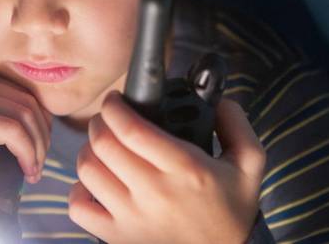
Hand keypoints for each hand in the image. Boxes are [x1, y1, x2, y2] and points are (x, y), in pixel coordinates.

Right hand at [0, 67, 52, 207]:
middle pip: (29, 101)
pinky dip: (27, 153)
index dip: (44, 122)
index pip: (28, 90)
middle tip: (38, 166)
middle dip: (42, 137)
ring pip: (25, 114)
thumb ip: (25, 106)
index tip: (40, 151)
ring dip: (37, 148)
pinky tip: (27, 172)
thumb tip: (57, 99)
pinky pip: (14, 130)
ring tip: (33, 170)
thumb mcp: (6, 126)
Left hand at [68, 90, 264, 243]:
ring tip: (102, 148)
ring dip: (89, 150)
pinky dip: (79, 190)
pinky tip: (96, 184)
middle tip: (108, 119)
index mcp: (184, 168)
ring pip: (88, 170)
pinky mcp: (116, 236)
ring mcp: (131, 217)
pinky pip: (78, 206)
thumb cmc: (232, 210)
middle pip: (103, 144)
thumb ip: (237, 126)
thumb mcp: (250, 165)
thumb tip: (220, 100)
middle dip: (99, 122)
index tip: (116, 99)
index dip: (114, 107)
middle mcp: (153, 192)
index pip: (132, 129)